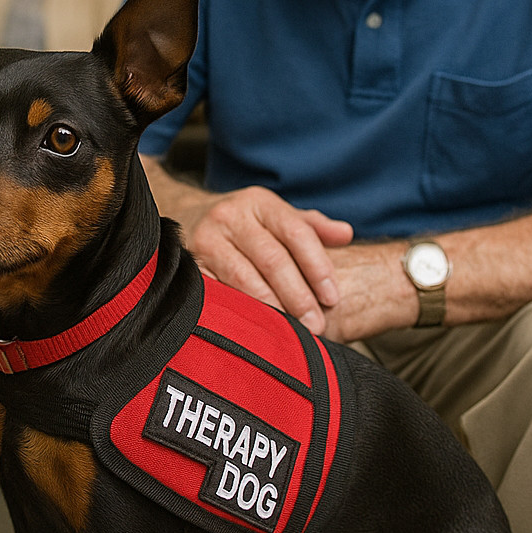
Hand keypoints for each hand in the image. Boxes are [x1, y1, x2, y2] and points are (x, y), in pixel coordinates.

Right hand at [177, 184, 351, 334]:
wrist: (185, 218)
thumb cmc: (244, 225)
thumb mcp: (276, 216)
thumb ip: (312, 227)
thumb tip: (346, 234)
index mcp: (259, 202)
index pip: (296, 233)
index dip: (318, 267)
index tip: (333, 297)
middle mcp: (230, 215)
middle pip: (272, 259)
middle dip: (298, 295)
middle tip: (316, 324)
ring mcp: (205, 239)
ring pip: (244, 278)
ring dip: (271, 307)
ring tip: (291, 331)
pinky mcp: (188, 264)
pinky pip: (218, 292)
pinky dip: (239, 311)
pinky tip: (256, 328)